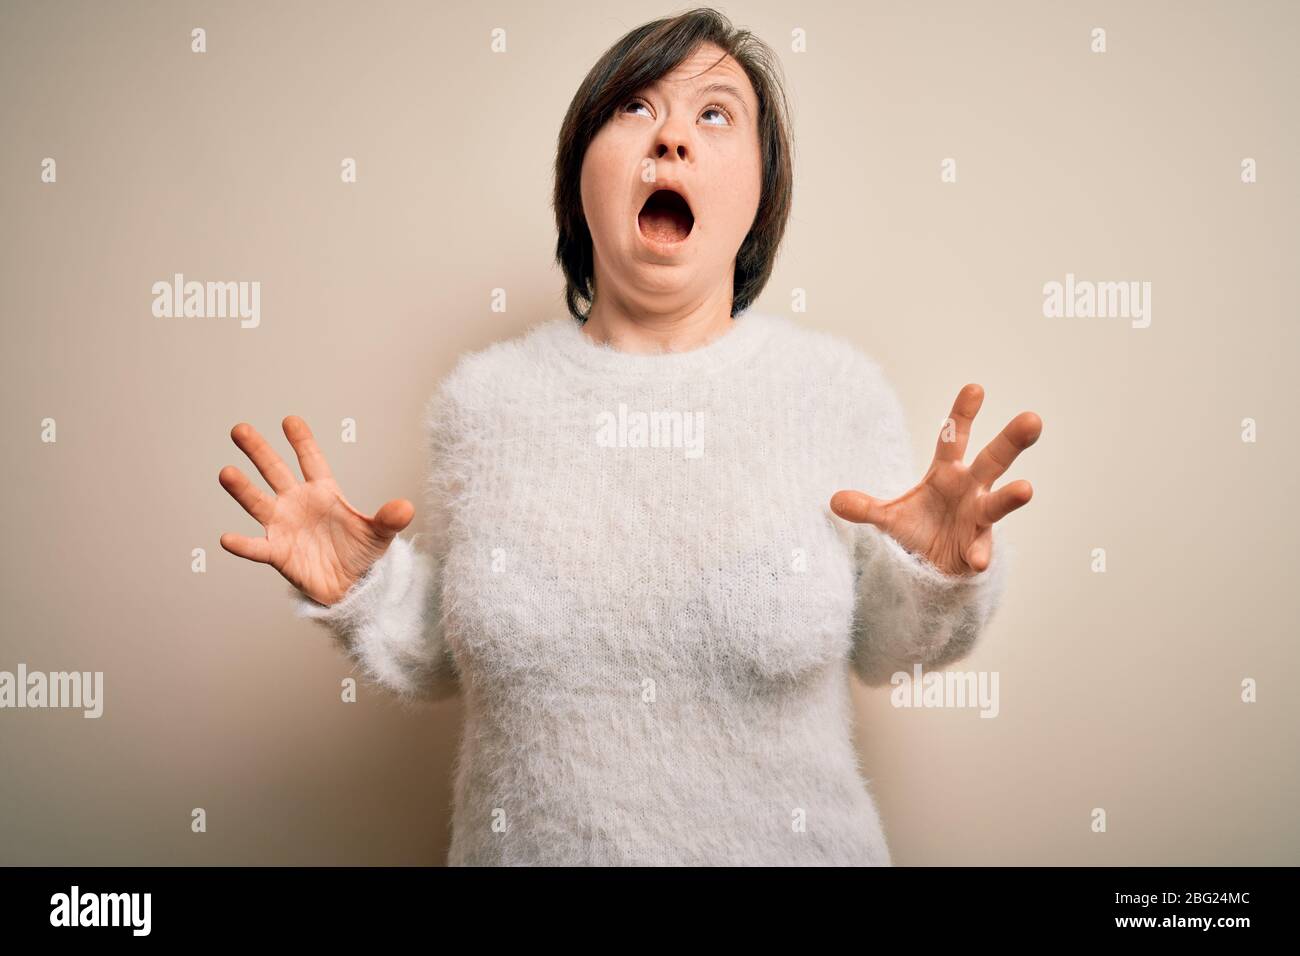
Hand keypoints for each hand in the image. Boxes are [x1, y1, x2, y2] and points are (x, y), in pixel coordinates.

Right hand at [218, 416, 413, 604]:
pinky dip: (243, 545)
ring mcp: (284, 526)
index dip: (302, 441)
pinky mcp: (278, 553)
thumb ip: (389, 519)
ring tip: (226, 472)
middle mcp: (297, 503)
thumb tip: (406, 507)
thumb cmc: (360, 553)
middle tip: (239, 430)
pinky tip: (227, 539)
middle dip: (259, 451)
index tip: (290, 421)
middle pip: (276, 472)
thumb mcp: (379, 534)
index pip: (311, 460)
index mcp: (323, 492)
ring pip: (259, 503)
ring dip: (243, 489)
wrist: (351, 586)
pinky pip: (257, 548)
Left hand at [830, 384, 1040, 575]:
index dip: (963, 414)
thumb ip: (865, 507)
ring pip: (998, 502)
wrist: (933, 565)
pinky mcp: (978, 546)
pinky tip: (977, 561)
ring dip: (1012, 496)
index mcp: (947, 472)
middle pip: (993, 459)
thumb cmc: (920, 528)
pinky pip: (981, 549)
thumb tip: (833, 501)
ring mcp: (978, 517)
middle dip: (1011, 440)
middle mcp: (970, 489)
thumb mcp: (889, 516)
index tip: (975, 388)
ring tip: (1026, 489)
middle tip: (1032, 419)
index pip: (954, 438)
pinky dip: (980, 555)